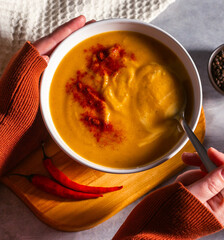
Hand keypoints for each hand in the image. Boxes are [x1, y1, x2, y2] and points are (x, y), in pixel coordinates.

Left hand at [5, 16, 90, 170]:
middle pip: (62, 47)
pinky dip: (80, 74)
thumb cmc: (13, 103)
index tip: (84, 20)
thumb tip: (50, 54)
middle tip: (95, 30)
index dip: (69, 29)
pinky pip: (69, 79)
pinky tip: (91, 75)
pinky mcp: (51, 94)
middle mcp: (40, 67)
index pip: (54, 39)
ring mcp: (46, 80)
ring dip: (81, 54)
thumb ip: (35, 62)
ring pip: (67, 62)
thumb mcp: (23, 78)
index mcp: (31, 59)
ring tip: (96, 49)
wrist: (9, 129)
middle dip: (78, 38)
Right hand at [176, 148, 223, 224]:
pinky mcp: (198, 196)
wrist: (152, 230)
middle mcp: (217, 204)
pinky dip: (187, 178)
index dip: (222, 161)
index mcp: (221, 208)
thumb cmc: (170, 219)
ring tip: (180, 184)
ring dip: (192, 174)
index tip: (209, 151)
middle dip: (202, 165)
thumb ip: (211, 183)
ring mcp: (207, 200)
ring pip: (206, 174)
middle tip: (187, 157)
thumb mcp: (192, 197)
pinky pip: (196, 180)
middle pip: (219, 173)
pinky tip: (179, 185)